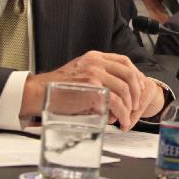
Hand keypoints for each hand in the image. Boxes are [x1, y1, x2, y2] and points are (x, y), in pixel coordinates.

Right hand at [20, 51, 163, 130]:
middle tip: (136, 107)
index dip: (136, 77)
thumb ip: (99, 77)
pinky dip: (122, 113)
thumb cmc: (58, 87)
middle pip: (129, 74)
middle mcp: (96, 62)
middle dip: (137, 93)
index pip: (125, 62)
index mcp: (95, 57)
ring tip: (127, 119)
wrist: (40, 92)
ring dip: (130, 107)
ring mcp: (94, 73)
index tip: (139, 91)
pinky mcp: (91, 88)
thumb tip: (119, 94)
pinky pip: (115, 101)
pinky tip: (120, 121)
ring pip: (124, 89)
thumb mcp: (80, 73)